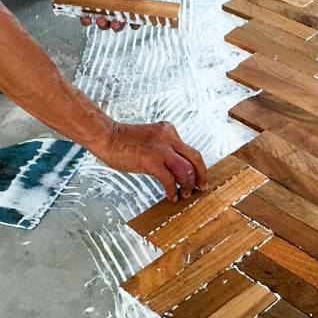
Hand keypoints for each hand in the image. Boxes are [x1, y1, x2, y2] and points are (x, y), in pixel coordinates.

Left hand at [63, 0, 143, 31]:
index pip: (131, 8)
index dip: (135, 18)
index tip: (135, 23)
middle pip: (118, 18)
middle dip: (118, 24)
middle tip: (116, 23)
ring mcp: (98, 1)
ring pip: (103, 19)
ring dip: (104, 24)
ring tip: (101, 20)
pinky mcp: (84, 1)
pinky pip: (86, 14)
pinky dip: (86, 20)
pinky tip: (86, 18)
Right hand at [88, 121, 207, 201]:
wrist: (106, 137)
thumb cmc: (124, 141)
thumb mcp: (152, 139)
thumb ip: (165, 149)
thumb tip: (176, 169)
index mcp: (169, 131)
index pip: (190, 150)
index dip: (197, 166)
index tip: (199, 177)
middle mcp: (169, 137)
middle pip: (195, 158)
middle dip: (201, 175)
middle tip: (201, 187)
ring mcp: (161, 148)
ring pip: (186, 169)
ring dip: (188, 184)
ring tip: (185, 193)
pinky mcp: (151, 160)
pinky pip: (169, 179)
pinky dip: (172, 190)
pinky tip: (171, 196)